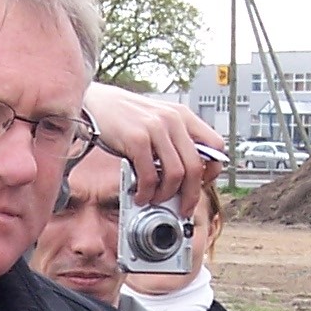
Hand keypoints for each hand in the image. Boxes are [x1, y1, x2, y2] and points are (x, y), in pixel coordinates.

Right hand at [84, 84, 223, 210]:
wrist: (95, 102)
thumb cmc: (124, 116)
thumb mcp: (157, 121)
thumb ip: (173, 142)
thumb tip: (183, 177)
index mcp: (183, 116)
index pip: (215, 146)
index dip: (212, 170)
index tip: (201, 184)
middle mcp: (173, 120)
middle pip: (196, 166)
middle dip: (190, 194)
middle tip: (182, 207)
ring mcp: (156, 128)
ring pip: (176, 174)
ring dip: (166, 195)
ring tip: (155, 199)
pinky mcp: (137, 139)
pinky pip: (150, 175)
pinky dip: (147, 192)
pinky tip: (140, 194)